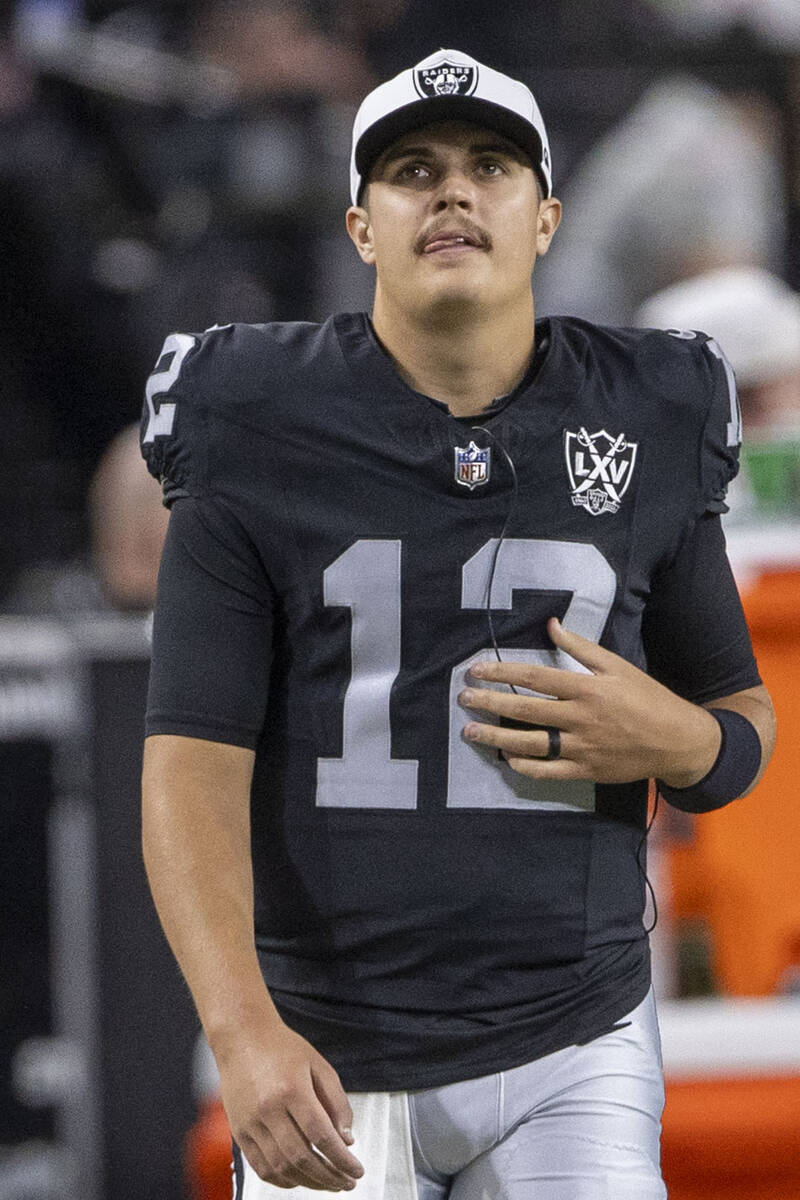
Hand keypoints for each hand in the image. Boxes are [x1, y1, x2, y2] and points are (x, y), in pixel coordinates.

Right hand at [214, 1016, 363, 1191]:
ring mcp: (250, 1122)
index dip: (341, 1159)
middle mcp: (268, 1109)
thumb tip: (347, 1139)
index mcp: (292, 1089)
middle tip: (346, 1183)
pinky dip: (282, 1179)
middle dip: (328, 1177)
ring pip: (281, 1167)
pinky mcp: (238, 1131)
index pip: (321, 1135)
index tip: (356, 1170)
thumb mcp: (319, 1065)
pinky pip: (260, 1166)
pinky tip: (300, 1179)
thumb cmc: (282, 1048)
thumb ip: (337, 1101)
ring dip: (308, 1182)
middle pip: (302, 1157)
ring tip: (327, 1183)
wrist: (242, 1037)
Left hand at [459, 617, 720, 786]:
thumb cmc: (646, 697)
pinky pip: (548, 772)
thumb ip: (580, 647)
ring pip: (530, 743)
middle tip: (462, 700)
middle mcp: (580, 718)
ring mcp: (582, 748)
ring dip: (496, 736)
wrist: (677, 741)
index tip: (475, 670)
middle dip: (489, 703)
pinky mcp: (586, 771)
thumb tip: (551, 624)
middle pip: (524, 710)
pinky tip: (506, 757)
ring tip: (470, 731)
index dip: (501, 672)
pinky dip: (524, 766)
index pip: (534, 677)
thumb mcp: (616, 666)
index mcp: (586, 688)